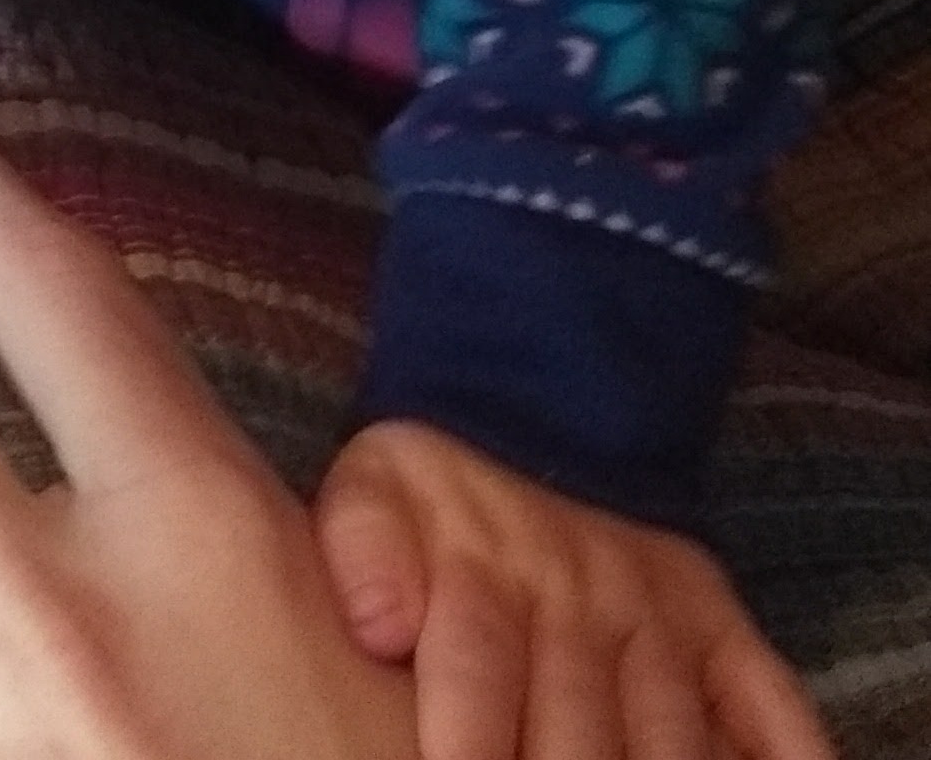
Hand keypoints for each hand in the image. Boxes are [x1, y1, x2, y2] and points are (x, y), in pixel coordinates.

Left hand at [315, 419, 832, 759]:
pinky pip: (774, 705)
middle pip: (578, 733)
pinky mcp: (722, 629)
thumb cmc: (434, 502)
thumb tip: (374, 626)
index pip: (478, 672)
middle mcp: (583, 596)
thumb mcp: (372, 493)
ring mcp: (660, 619)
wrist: (534, 419)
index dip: (469, 744)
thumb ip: (362, 552)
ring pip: (672, 740)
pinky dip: (784, 753)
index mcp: (487, 571)